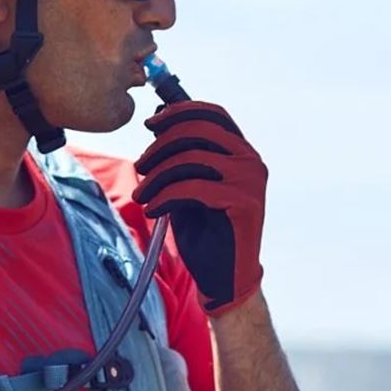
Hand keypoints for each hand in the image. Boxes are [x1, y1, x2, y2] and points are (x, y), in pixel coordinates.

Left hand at [133, 101, 266, 315]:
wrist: (223, 278)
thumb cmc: (205, 234)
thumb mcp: (188, 187)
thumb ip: (180, 158)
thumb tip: (158, 122)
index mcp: (241, 153)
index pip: (213, 115)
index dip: (179, 111)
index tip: (149, 124)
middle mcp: (251, 162)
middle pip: (199, 130)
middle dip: (161, 145)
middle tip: (140, 167)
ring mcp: (251, 182)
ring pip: (192, 158)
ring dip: (157, 175)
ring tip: (142, 195)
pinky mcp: (244, 203)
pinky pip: (193, 188)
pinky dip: (165, 196)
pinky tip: (153, 210)